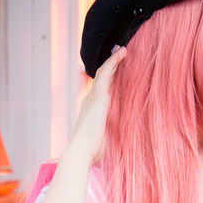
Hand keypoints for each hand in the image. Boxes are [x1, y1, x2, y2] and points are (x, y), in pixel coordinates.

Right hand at [70, 45, 126, 164]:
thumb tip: (109, 143)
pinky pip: (107, 73)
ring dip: (114, 60)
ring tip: (123, 50)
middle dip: (111, 65)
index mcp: (90, 109)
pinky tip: (122, 53)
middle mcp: (90, 100)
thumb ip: (105, 136)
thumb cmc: (90, 152)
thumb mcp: (100, 141)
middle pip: (101, 77)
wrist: (80, 153)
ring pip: (104, 72)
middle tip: (120, 53)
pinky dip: (114, 61)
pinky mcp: (99, 97)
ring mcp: (93, 97)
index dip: (108, 78)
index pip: (101, 89)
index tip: (116, 70)